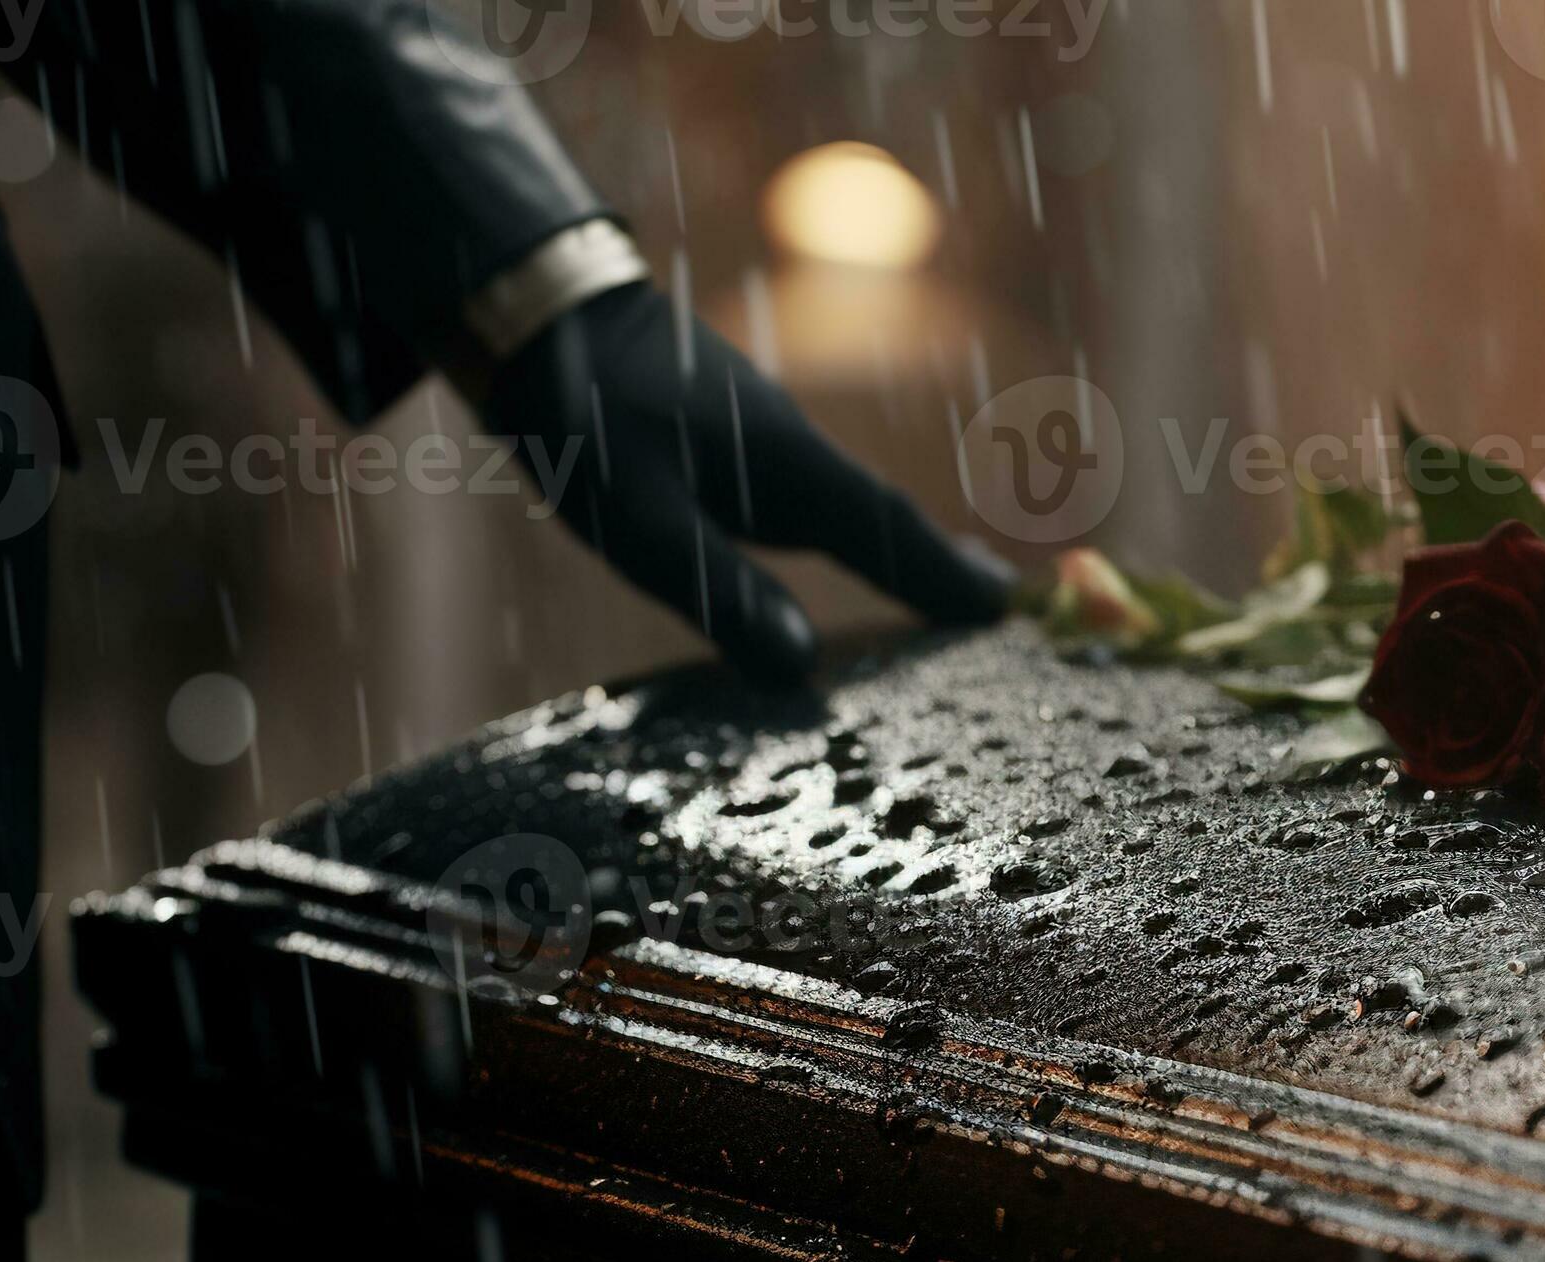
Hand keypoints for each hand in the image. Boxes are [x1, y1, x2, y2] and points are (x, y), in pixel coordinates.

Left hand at [482, 282, 1009, 684]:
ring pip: (848, 504)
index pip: (888, 534)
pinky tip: (832, 536)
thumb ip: (724, 592)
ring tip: (939, 584)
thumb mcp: (642, 519)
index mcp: (789, 470)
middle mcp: (791, 452)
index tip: (1009, 612)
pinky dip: (848, 528)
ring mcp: (759, 438)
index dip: (946, 580)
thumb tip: (804, 672)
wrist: (535, 307)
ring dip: (898, 546)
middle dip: (939, 565)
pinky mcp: (725, 436)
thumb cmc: (585, 417)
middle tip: (1000, 608)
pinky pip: (811, 495)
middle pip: (885, 518)